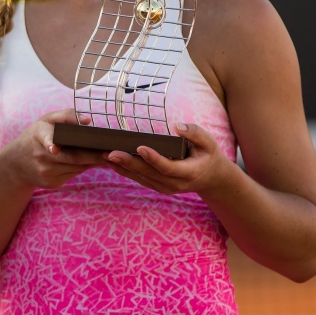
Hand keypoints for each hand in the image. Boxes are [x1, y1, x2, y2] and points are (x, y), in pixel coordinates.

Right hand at [0, 108, 108, 189]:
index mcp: (38, 136)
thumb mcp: (45, 121)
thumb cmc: (36, 137)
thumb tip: (87, 121)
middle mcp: (41, 156)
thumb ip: (65, 115)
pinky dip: (84, 168)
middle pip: (72, 158)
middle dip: (93, 156)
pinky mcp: (51, 183)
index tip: (54, 149)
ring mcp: (45, 172)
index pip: (45, 140)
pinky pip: (73, 175)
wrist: (16, 164)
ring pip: (76, 167)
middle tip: (110, 152)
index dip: (50, 143)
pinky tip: (92, 163)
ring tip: (106, 155)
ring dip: (92, 162)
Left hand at [104, 123, 231, 194]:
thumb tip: (177, 126)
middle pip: (149, 173)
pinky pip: (139, 179)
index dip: (154, 158)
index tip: (140, 147)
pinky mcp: (157, 187)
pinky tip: (111, 162)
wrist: (210, 178)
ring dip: (122, 167)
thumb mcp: (209, 142)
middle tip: (111, 153)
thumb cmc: (208, 155)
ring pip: (141, 177)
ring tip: (104, 155)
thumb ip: (195, 133)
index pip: (168, 167)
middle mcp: (175, 184)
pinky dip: (125, 171)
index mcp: (189, 172)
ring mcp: (165, 188)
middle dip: (129, 163)